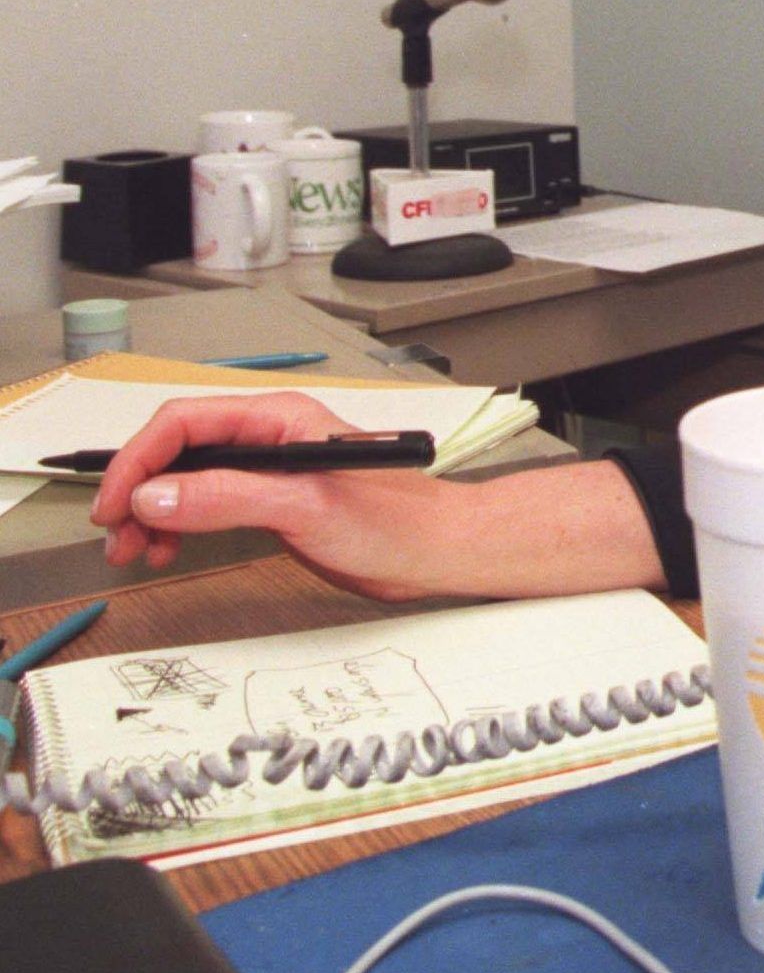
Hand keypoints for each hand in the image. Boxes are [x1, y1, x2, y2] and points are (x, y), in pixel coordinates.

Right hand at [88, 392, 666, 601]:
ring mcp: (270, 470)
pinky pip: (208, 502)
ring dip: (154, 511)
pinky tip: (170, 548)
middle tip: (117, 537)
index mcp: (278, 420)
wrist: (440, 550)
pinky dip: (180, 523)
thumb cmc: (396, 522)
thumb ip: (229, 498)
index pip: (183, 422)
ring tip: (138, 551)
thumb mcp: (304, 509)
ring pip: (188, 479)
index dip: (138, 460)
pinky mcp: (275, 501)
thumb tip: (156, 495)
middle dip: (139, 489)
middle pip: (178, 450)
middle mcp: (269, 438)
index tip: (113, 504)